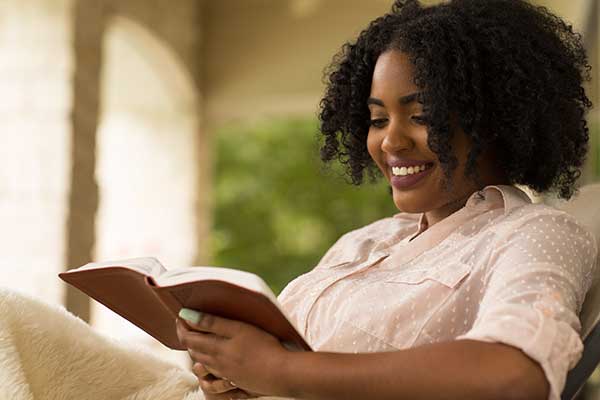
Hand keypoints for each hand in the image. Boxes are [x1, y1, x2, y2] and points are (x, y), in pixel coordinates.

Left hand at [175, 308, 290, 396]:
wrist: (281, 373)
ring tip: (197, 340)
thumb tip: (187, 315)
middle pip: (193, 351)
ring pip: (202, 363)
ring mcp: (226, 374)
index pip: (188, 338)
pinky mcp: (236, 380)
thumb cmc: (263, 347)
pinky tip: (212, 362)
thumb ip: (212, 322)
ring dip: (196, 352)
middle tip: (186, 325)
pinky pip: (213, 375)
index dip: (181, 327)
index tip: (180, 316)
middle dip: (186, 338)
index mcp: (215, 348)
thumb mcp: (238, 329)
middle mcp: (216, 363)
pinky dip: (207, 366)